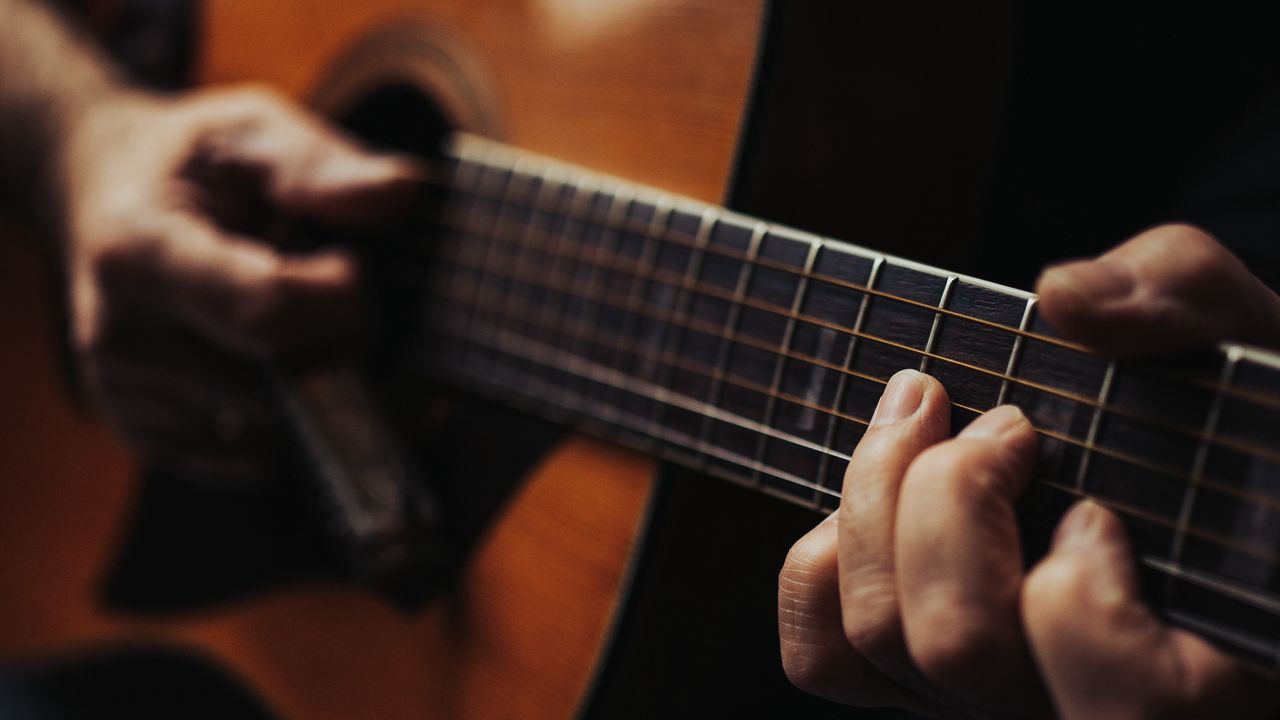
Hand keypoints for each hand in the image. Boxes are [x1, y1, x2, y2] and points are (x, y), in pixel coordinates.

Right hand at [60, 85, 421, 482]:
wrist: (99, 189)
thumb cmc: (190, 160)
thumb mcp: (252, 129)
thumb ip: (321, 165)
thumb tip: (401, 192)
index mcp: (141, 251)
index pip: (265, 311)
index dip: (337, 298)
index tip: (348, 265)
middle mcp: (119, 333)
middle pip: (273, 379)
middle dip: (334, 344)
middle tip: (336, 298)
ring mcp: (123, 391)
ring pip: (267, 427)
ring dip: (313, 386)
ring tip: (301, 325)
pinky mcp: (139, 429)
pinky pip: (244, 459)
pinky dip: (284, 423)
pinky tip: (279, 367)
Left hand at [779, 225, 1279, 717]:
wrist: (1181, 461)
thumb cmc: (1218, 418)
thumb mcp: (1235, 338)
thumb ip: (1179, 302)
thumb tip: (1063, 297)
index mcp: (1198, 672)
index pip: (1128, 699)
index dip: (1083, 595)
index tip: (1093, 506)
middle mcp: (1071, 702)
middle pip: (956, 646)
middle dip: (950, 498)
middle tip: (1000, 423)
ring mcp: (982, 695)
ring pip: (878, 637)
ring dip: (877, 502)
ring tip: (920, 420)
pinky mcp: (908, 674)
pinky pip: (822, 655)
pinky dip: (821, 567)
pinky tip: (873, 502)